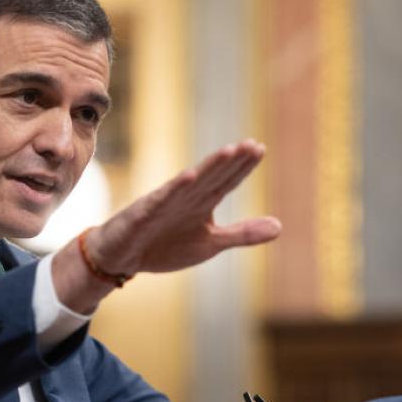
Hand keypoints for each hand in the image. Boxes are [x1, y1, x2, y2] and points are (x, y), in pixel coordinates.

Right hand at [52, 140, 279, 312]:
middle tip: (250, 144)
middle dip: (230, 161)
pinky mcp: (143, 215)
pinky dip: (173, 190)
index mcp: (202, 203)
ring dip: (207, 168)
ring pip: (189, 184)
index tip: (260, 149)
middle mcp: (185, 198)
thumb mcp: (211, 243)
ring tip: (227, 152)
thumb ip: (242, 234)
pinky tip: (188, 177)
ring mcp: (163, 204)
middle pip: (211, 177)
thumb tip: (280, 226)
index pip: (225, 182)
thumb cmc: (164, 246)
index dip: (242, 167)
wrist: (121, 257)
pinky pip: (159, 201)